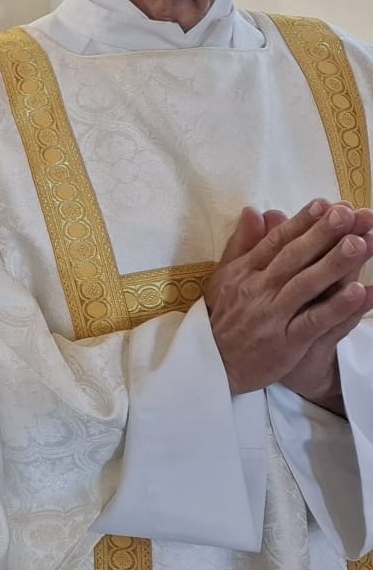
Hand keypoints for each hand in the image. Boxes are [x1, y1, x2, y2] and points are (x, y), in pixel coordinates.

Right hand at [206, 201, 371, 393]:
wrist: (212, 365)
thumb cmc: (222, 318)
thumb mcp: (224, 277)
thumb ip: (241, 244)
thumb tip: (253, 211)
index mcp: (245, 271)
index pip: (277, 241)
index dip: (303, 221)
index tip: (327, 204)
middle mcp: (258, 289)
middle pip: (295, 257)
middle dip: (325, 233)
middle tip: (351, 213)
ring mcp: (272, 315)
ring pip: (307, 285)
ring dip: (335, 263)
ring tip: (361, 242)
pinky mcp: (285, 342)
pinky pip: (314, 322)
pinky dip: (336, 307)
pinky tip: (359, 292)